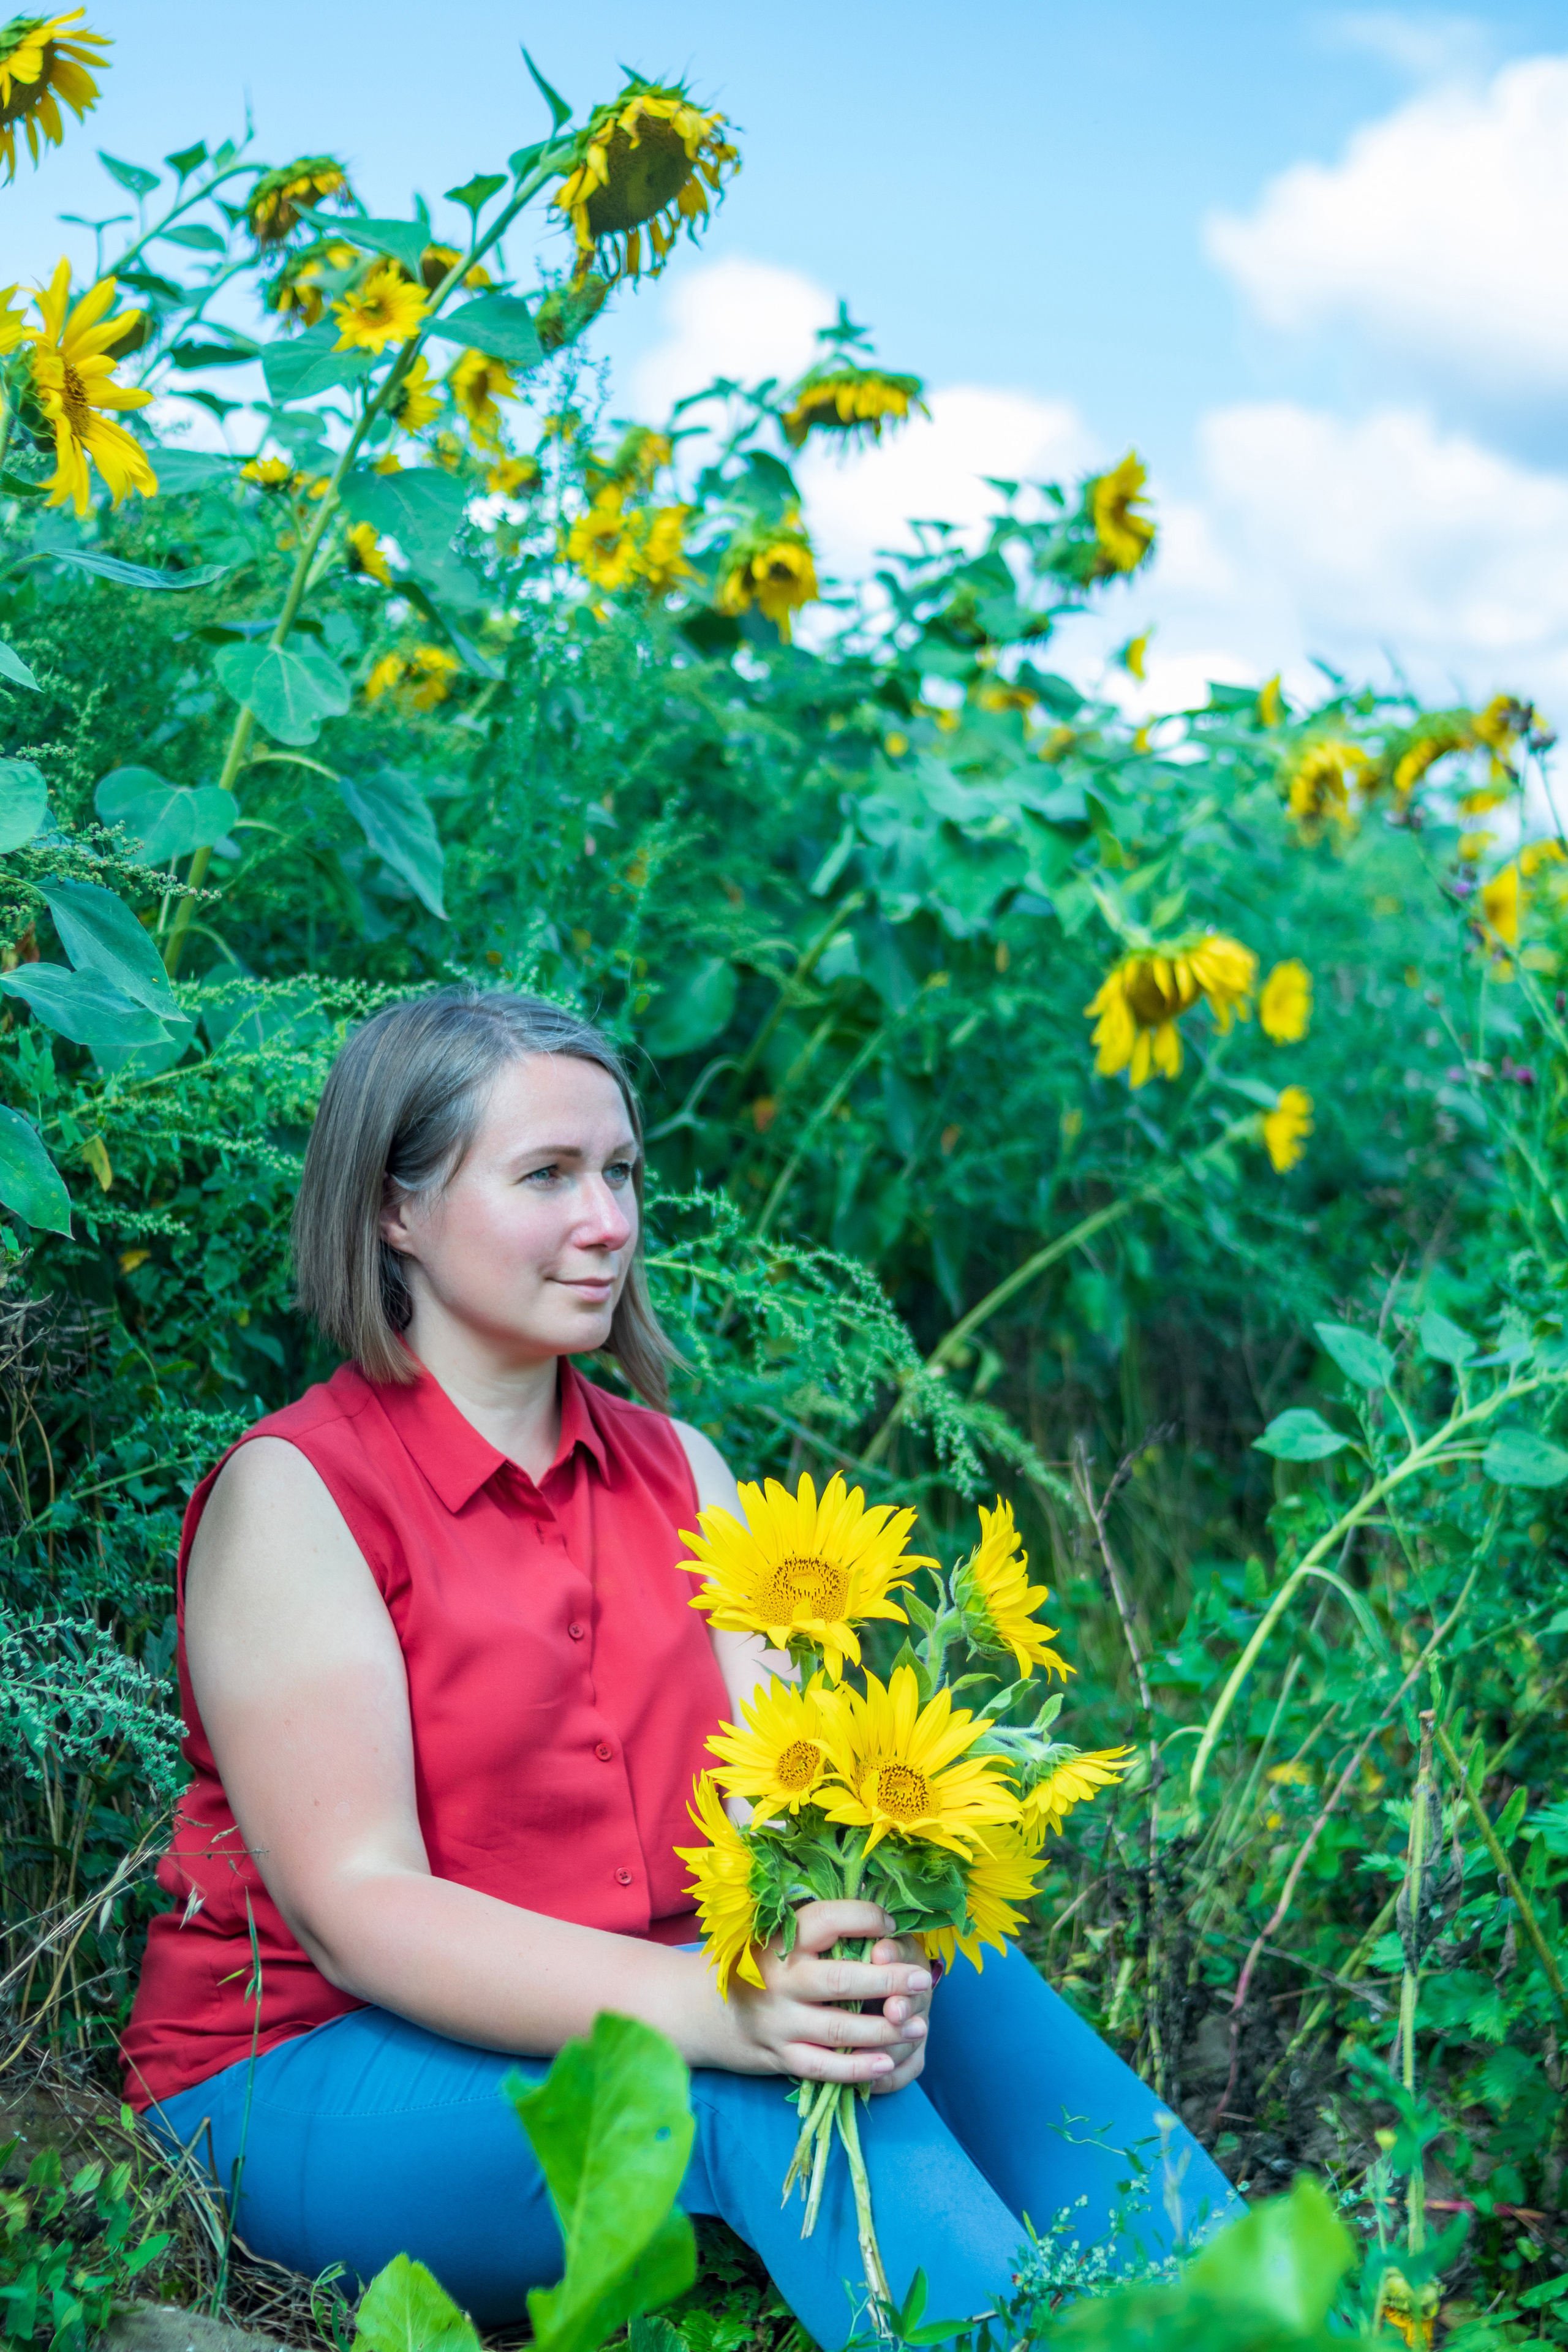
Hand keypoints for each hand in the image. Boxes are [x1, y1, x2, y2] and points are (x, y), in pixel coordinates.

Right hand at [723, 1900, 932, 2089]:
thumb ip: (821, 1927)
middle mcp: (780, 1979)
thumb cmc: (758, 1963)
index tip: (891, 1923)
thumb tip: (880, 1914)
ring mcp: (779, 2020)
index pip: (828, 1920)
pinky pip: (822, 2066)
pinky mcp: (779, 2054)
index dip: (865, 1918)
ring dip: (884, 2029)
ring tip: (919, 2025)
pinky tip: (886, 2063)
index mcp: (782, 1939)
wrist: (705, 2010)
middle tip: (924, 1979)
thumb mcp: (778, 1933)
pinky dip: (856, 2068)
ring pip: (838, 2027)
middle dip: (889, 1980)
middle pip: (842, 1979)